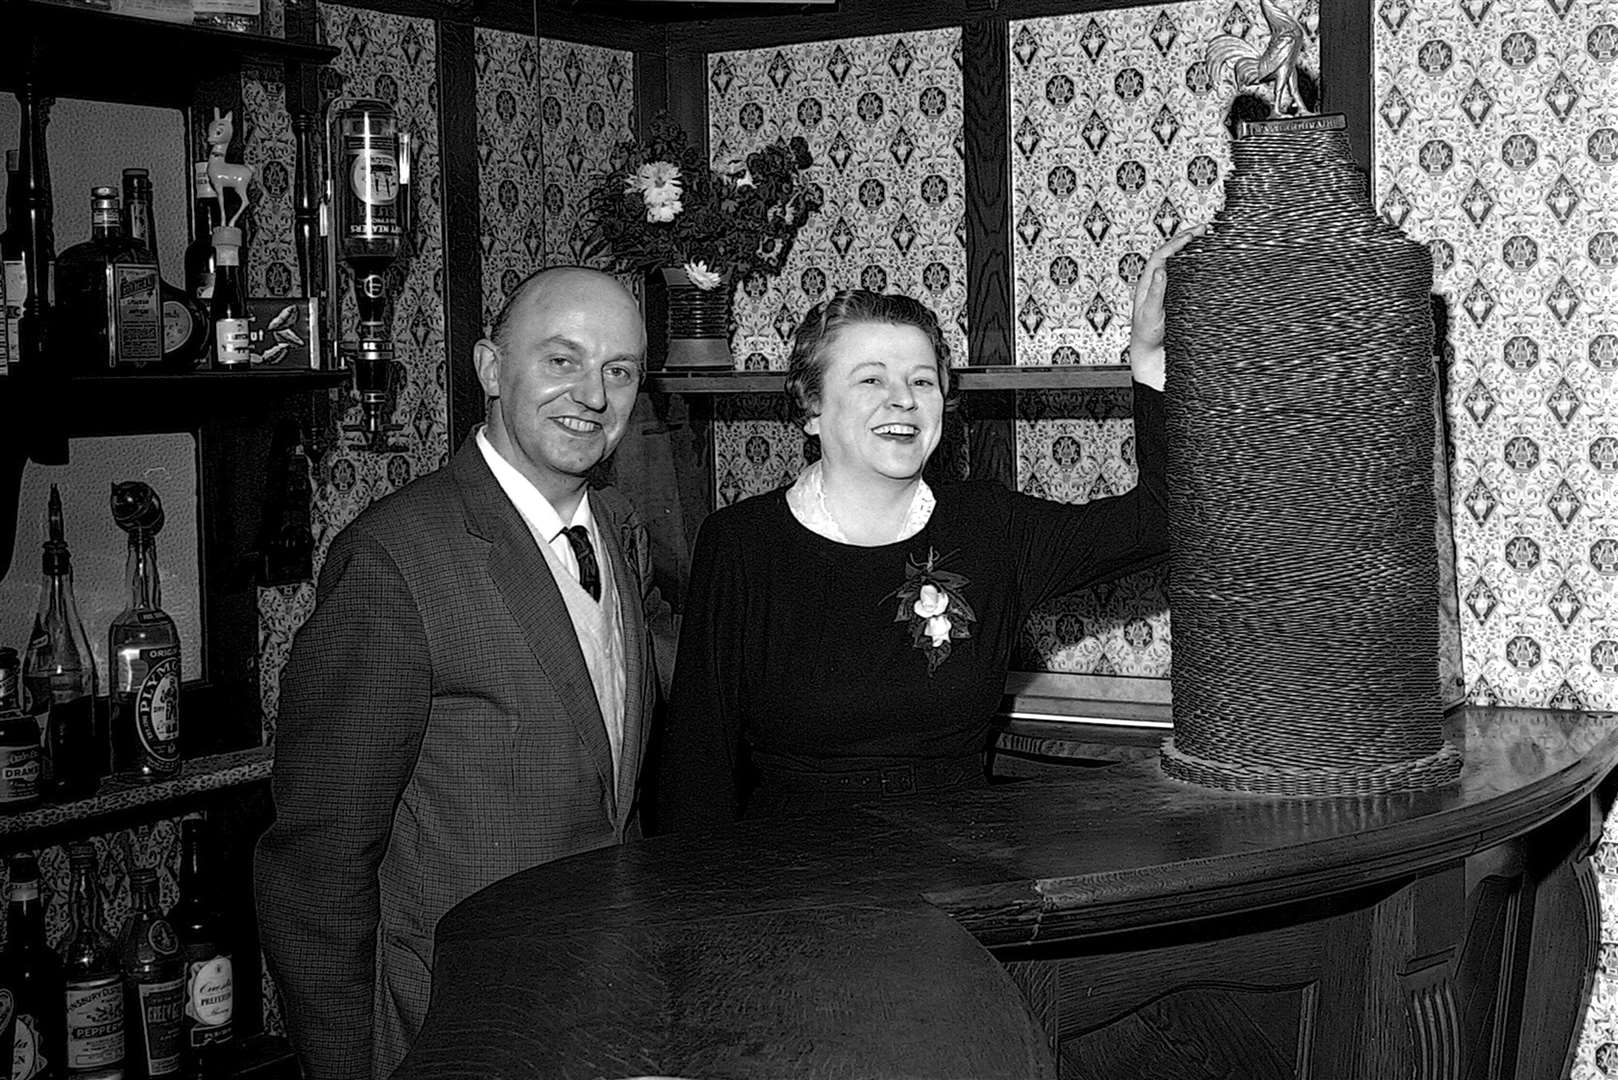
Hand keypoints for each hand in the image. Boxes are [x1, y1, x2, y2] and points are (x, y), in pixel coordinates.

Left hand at [1128, 225, 1205, 391]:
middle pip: (1170, 255)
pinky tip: (1207, 262)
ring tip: (1207, 237)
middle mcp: (1156, 284)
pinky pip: (1186, 276)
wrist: (1152, 357)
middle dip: (1186, 239)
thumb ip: (1155, 293)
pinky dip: (1196, 265)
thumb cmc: (1148, 338)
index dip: (1176, 243)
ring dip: (1191, 249)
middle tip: (1204, 228)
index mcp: (1146, 284)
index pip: (1161, 256)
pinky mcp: (1177, 298)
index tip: (1192, 235)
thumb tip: (1160, 270)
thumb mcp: (1150, 315)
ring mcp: (1167, 290)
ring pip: (1179, 264)